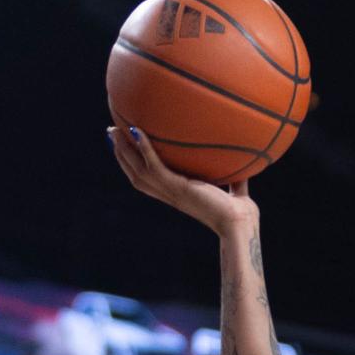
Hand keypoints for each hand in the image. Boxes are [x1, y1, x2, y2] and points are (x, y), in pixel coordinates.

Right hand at [108, 124, 257, 238]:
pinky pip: (154, 166)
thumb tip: (243, 160)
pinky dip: (144, 148)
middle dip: (121, 156)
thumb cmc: (240, 213)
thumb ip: (233, 177)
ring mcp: (171, 192)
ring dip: (123, 151)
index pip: (150, 180)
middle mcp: (170, 195)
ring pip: (137, 171)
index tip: (128, 146)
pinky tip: (136, 130)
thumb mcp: (234, 190)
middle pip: (136, 175)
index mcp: (178, 195)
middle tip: (111, 134)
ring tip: (114, 131)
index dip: (135, 165)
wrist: (240, 223)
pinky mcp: (177, 188)